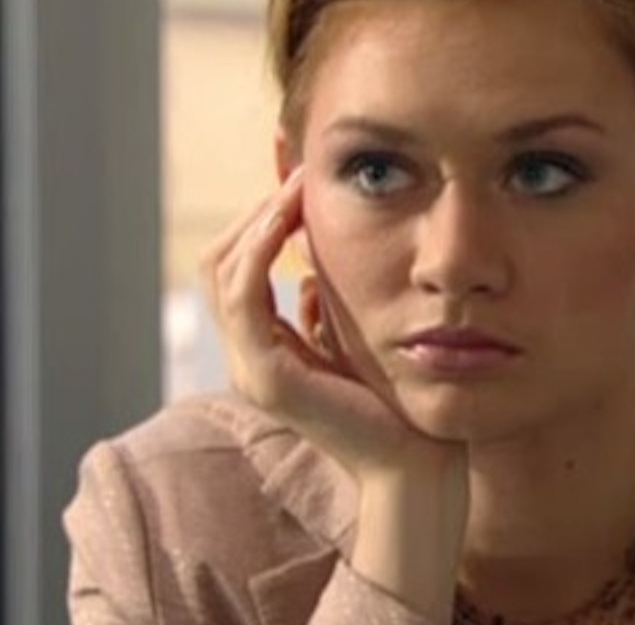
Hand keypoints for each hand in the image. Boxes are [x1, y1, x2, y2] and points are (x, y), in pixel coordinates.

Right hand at [202, 168, 466, 616]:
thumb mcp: (355, 336)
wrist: (417, 459)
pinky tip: (293, 217)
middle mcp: (249, 358)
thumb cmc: (398, 398)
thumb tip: (307, 270)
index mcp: (266, 350)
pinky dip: (262, 248)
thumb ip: (326, 305)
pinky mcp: (269, 377)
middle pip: (217, 264)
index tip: (296, 182)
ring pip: (222, 272)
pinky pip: (245, 296)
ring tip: (296, 185)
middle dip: (253, 212)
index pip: (236, 270)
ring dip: (257, 220)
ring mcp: (253, 369)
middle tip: (296, 174)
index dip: (257, 222)